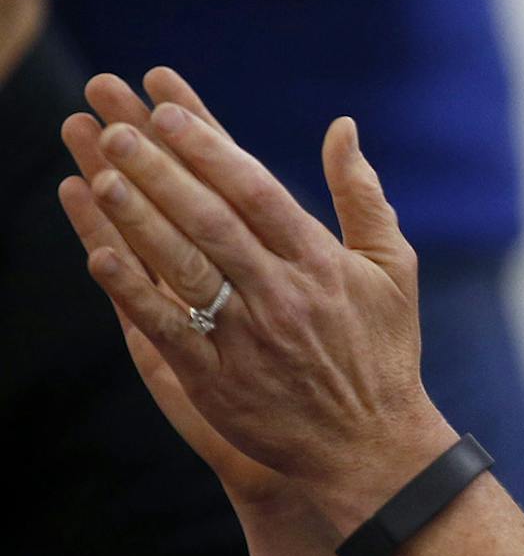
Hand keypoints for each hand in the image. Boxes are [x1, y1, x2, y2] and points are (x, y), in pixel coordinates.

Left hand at [64, 69, 451, 527]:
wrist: (371, 446)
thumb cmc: (383, 350)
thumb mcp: (392, 267)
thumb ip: (363, 195)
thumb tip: (342, 127)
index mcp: (322, 263)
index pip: (258, 192)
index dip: (211, 148)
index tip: (167, 109)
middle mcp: (283, 294)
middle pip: (212, 221)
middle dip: (162, 171)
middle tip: (115, 127)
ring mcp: (248, 338)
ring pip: (185, 268)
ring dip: (140, 219)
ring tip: (98, 174)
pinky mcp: (218, 381)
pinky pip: (167, 330)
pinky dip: (133, 291)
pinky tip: (99, 253)